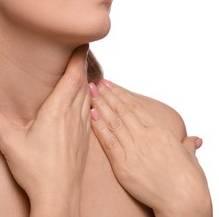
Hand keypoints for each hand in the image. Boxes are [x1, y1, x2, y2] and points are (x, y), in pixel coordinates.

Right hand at [0, 45, 89, 215]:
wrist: (59, 196)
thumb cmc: (37, 171)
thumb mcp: (10, 143)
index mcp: (57, 111)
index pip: (73, 77)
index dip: (78, 58)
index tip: (82, 43)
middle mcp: (73, 116)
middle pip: (83, 83)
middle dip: (82, 66)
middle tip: (80, 53)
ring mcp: (82, 128)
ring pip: (89, 97)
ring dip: (86, 83)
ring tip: (82, 74)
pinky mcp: (85, 140)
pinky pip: (90, 112)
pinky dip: (89, 101)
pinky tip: (85, 104)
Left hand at [89, 80, 211, 216]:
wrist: (184, 201)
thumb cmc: (189, 181)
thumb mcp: (189, 158)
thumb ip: (186, 145)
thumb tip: (194, 139)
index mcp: (160, 132)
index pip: (136, 107)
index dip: (121, 94)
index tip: (110, 84)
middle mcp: (145, 137)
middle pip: (122, 110)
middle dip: (106, 95)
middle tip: (94, 83)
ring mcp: (133, 149)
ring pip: (113, 122)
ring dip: (100, 105)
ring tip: (90, 92)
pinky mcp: (123, 164)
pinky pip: (108, 142)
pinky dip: (99, 127)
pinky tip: (91, 115)